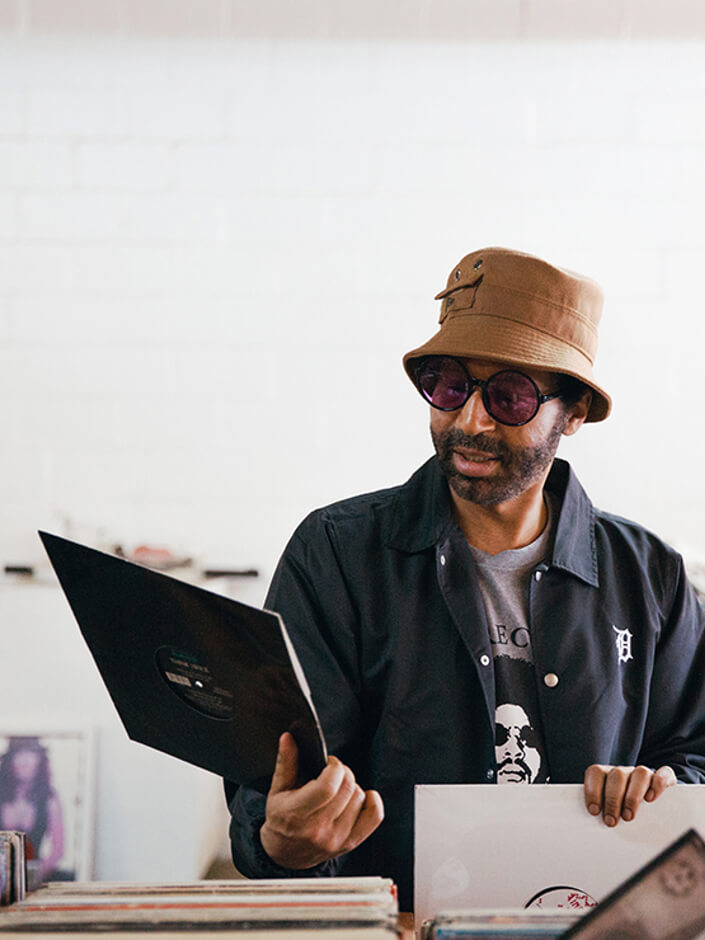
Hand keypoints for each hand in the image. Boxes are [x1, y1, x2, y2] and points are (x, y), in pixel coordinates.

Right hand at [260, 731, 383, 869]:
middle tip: (334, 772)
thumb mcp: (277, 791)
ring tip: (339, 788)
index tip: (329, 763)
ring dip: (352, 787)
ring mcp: (336, 839)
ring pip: (360, 798)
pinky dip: (372, 801)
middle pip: (347, 789)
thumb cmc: (281, 821)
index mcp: (297, 815)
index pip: (328, 787)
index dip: (334, 767)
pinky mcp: (350, 843)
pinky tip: (361, 796)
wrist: (285, 856)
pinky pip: (374, 817)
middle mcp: (319, 829)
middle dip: (344, 772)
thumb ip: (285, 763)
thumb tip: (289, 738)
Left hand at [584, 764, 676, 826]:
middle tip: (611, 821)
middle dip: (613, 800)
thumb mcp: (611, 812)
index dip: (593, 790)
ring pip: (640, 773)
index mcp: (607, 775)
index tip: (594, 811)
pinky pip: (663, 774)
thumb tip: (594, 832)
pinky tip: (651, 800)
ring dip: (633, 796)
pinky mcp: (665, 778)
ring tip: (628, 817)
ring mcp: (644, 774)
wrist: (653, 806)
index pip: (596, 772)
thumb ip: (603, 813)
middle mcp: (625, 772)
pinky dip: (657, 785)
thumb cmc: (624, 812)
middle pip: (617, 775)